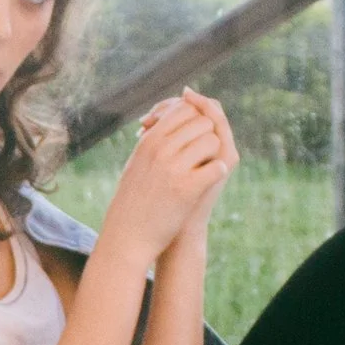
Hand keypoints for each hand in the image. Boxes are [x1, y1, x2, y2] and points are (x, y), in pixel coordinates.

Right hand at [95, 89, 235, 263]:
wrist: (127, 236)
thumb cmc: (132, 201)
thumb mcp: (137, 163)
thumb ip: (153, 139)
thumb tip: (165, 118)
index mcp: (148, 140)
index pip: (184, 108)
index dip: (195, 118)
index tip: (193, 134)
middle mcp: (160, 149)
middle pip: (202, 121)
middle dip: (207, 133)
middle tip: (202, 151)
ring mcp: (174, 168)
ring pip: (212, 140)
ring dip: (214, 152)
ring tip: (205, 165)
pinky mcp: (187, 189)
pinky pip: (216, 167)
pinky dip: (217, 172)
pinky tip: (209, 179)